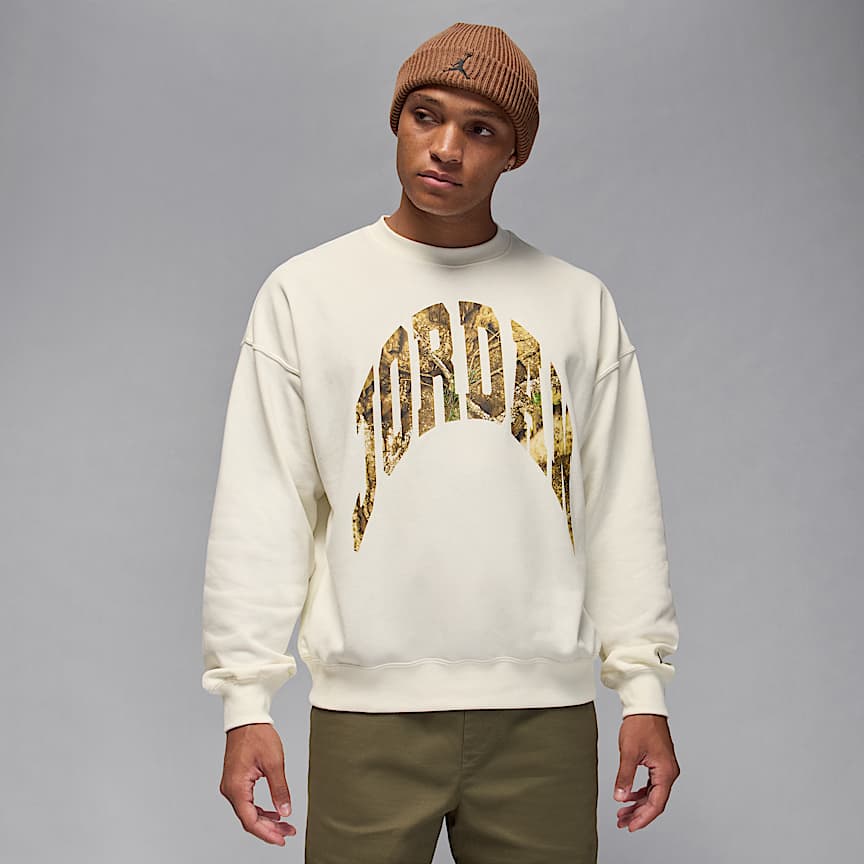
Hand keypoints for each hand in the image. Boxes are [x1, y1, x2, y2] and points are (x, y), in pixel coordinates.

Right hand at [219, 722, 296, 845]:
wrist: (247, 719)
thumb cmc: (257, 735)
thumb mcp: (274, 763)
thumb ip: (280, 790)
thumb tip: (285, 812)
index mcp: (236, 787)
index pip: (250, 820)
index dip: (266, 833)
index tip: (282, 839)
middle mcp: (230, 789)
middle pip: (248, 819)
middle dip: (269, 829)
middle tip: (288, 833)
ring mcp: (231, 785)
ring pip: (248, 812)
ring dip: (266, 820)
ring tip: (284, 825)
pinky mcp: (236, 781)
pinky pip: (247, 802)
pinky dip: (260, 810)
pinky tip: (274, 813)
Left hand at [613, 713, 679, 831]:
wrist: (644, 705)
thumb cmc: (640, 724)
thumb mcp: (629, 752)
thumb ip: (625, 777)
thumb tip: (620, 797)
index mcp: (666, 772)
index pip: (656, 804)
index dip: (643, 818)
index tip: (631, 827)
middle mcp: (669, 772)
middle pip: (655, 801)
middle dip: (638, 814)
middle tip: (622, 823)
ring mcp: (664, 767)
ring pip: (652, 794)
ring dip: (638, 804)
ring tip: (622, 813)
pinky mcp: (658, 762)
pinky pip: (651, 784)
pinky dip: (639, 792)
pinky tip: (628, 796)